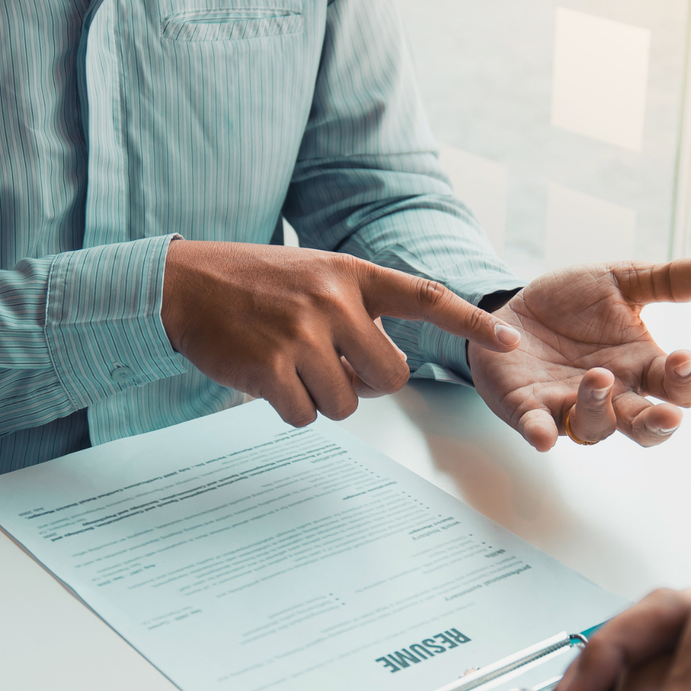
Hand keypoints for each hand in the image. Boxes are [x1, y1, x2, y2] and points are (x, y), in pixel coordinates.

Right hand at [161, 241, 520, 425]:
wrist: (182, 284)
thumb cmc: (250, 284)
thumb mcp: (314, 274)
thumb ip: (356, 306)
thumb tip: (388, 364)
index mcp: (351, 274)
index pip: (426, 298)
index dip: (470, 322)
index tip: (508, 340)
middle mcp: (334, 302)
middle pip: (390, 375)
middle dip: (368, 384)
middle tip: (334, 368)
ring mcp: (304, 335)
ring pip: (348, 403)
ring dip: (323, 397)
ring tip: (291, 367)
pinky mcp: (272, 368)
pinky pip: (307, 416)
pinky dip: (291, 409)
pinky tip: (268, 381)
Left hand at [467, 260, 690, 449]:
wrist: (516, 307)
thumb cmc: (574, 305)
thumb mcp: (620, 282)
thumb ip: (667, 281)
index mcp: (641, 367)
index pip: (678, 389)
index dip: (687, 381)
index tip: (684, 358)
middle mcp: (612, 396)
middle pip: (645, 429)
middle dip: (659, 425)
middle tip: (668, 414)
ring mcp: (570, 405)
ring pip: (595, 429)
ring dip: (599, 409)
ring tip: (597, 377)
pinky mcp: (529, 408)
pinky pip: (538, 428)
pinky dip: (542, 433)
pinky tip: (544, 436)